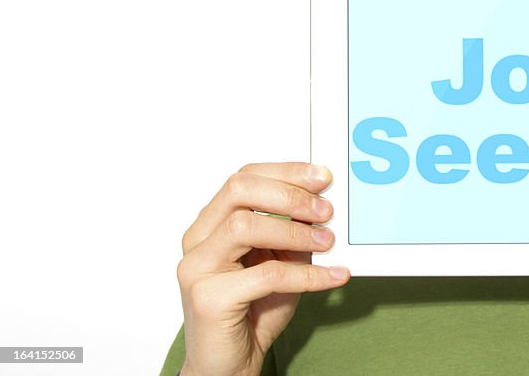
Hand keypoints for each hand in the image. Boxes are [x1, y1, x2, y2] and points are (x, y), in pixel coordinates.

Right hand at [176, 162, 349, 375]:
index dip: (285, 172)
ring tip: (328, 241)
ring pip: (245, 225)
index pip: (244, 178)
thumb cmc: (252, 311)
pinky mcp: (208, 298)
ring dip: (295, 230)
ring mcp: (197, 268)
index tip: (322, 176)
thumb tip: (325, 204)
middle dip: (289, 194)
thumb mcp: (280, 261)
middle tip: (326, 209)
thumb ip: (293, 232)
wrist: (227, 366)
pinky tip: (331, 276)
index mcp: (210, 224)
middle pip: (239, 190)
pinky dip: (305, 273)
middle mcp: (198, 241)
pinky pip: (265, 274)